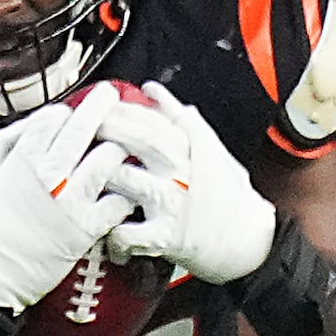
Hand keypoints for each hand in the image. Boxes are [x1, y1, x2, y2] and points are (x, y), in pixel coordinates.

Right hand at [0, 92, 135, 310]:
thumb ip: (1, 145)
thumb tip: (28, 125)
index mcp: (19, 162)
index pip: (52, 118)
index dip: (65, 110)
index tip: (72, 110)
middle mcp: (49, 177)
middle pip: (84, 128)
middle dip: (101, 107)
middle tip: (111, 98)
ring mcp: (70, 202)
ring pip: (107, 158)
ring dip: (118, 146)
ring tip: (124, 141)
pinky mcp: (86, 230)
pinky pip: (117, 201)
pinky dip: (124, 190)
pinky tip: (125, 185)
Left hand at [98, 81, 277, 285]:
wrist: (250, 244)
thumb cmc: (230, 199)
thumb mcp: (212, 150)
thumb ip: (182, 120)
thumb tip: (154, 91)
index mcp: (195, 148)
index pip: (156, 119)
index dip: (126, 109)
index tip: (105, 104)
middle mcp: (183, 172)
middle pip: (141, 141)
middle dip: (109, 130)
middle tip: (86, 128)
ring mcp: (173, 204)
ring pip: (127, 181)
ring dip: (102, 175)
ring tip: (85, 173)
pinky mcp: (166, 237)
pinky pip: (128, 232)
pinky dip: (112, 231)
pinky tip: (104, 227)